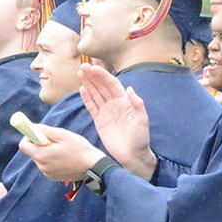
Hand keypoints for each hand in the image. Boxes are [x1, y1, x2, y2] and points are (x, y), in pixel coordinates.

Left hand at [17, 125, 104, 181]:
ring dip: (48, 152)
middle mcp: (41, 166)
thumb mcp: (63, 135)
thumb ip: (44, 130)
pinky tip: (66, 159)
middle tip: (57, 142)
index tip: (39, 134)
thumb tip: (32, 127)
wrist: (94, 166)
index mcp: (41, 155)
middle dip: (41, 144)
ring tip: (64, 151)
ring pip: (41, 158)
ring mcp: (47, 173)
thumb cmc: (80, 149)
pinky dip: (53, 160)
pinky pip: (48, 165)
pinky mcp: (53, 177)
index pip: (23, 145)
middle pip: (33, 151)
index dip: (29, 137)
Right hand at [78, 63, 155, 179]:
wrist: (132, 155)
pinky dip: (86, 98)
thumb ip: (137, 104)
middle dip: (93, 76)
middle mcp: (115, 104)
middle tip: (83, 66)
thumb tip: (130, 88)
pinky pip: (92, 106)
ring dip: (88, 83)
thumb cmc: (140, 138)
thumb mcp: (142, 121)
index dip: (103, 75)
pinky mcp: (100, 121)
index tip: (93, 67)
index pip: (112, 84)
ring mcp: (107, 112)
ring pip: (95, 94)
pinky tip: (81, 88)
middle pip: (102, 86)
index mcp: (125, 102)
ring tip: (80, 73)